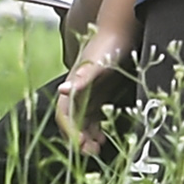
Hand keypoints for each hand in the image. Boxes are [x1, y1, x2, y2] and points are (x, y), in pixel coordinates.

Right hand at [55, 31, 134, 155]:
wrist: (121, 31)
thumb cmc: (108, 45)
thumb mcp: (96, 62)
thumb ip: (82, 77)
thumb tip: (63, 90)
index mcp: (71, 86)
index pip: (64, 116)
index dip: (71, 131)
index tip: (80, 146)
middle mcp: (77, 93)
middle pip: (72, 122)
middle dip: (79, 139)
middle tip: (91, 152)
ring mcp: (88, 95)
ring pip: (83, 122)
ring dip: (88, 137)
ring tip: (98, 149)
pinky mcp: (100, 95)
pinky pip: (94, 118)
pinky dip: (97, 130)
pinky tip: (105, 138)